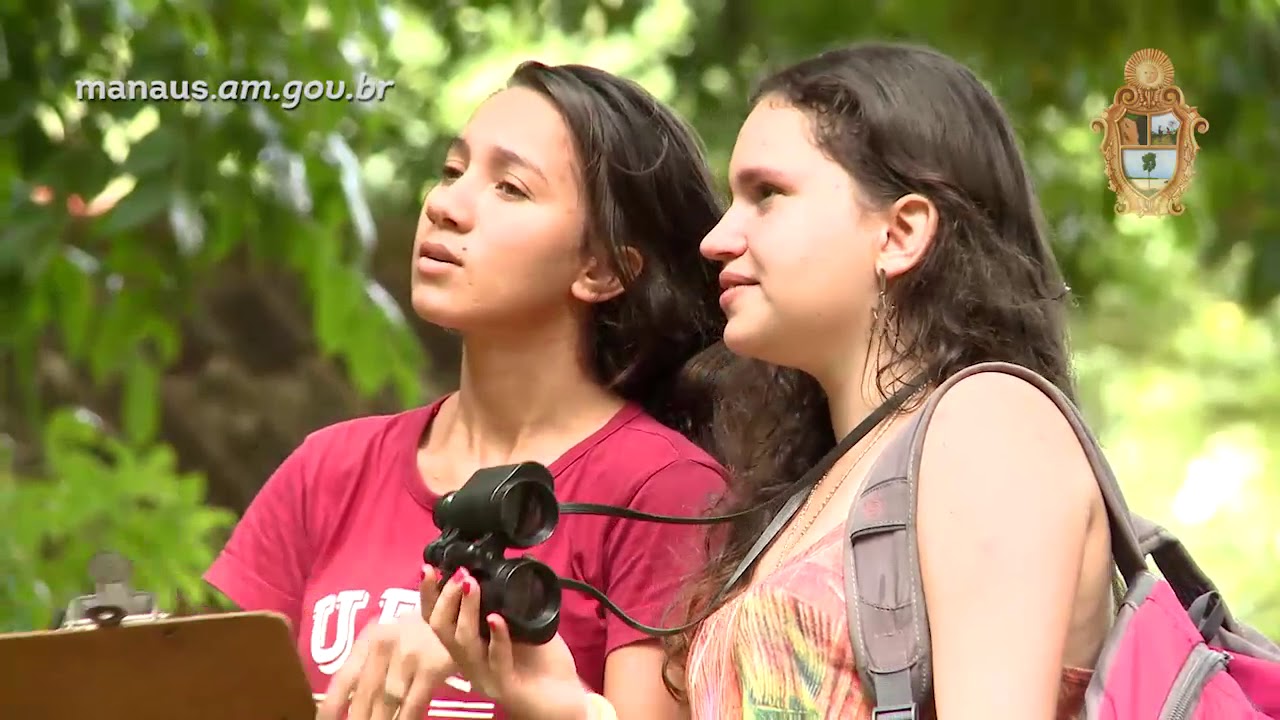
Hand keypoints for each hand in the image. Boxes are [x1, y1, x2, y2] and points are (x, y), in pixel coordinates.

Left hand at [317, 576, 456, 719]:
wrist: (456, 610)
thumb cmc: (415, 632)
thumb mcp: (386, 640)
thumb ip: (365, 665)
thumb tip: (342, 703)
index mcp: (368, 639)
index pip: (343, 679)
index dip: (331, 706)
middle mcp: (385, 644)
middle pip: (365, 694)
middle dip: (357, 719)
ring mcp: (409, 655)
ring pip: (387, 701)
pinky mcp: (432, 666)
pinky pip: (413, 703)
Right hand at [422, 565, 591, 719]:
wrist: (567, 701)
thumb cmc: (545, 664)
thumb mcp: (524, 625)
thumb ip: (510, 604)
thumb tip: (508, 569)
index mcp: (470, 646)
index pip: (437, 619)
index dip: (429, 595)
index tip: (429, 568)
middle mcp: (470, 661)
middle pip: (439, 629)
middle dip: (444, 598)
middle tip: (461, 574)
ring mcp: (485, 675)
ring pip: (462, 643)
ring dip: (466, 610)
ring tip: (473, 585)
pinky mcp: (505, 687)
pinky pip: (495, 661)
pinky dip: (497, 637)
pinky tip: (496, 619)